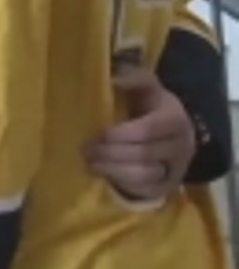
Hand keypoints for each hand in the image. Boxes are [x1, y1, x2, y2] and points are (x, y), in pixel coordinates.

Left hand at [86, 66, 194, 199]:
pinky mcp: (168, 186)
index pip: (149, 129)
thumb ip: (134, 78)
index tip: (100, 133)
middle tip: (86, 149)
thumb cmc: (149, 106)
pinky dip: (124, 184)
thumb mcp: (147, 87)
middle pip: (144, 154)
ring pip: (145, 174)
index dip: (123, 134)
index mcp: (175, 119)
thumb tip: (114, 78)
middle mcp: (182, 146)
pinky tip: (105, 175)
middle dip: (112, 153)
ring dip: (114, 170)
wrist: (170, 133)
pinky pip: (147, 190)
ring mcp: (177, 169)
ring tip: (91, 163)